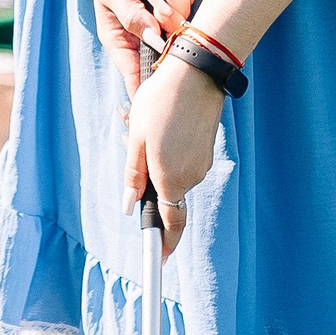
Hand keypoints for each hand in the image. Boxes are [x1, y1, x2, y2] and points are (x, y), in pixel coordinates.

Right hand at [90, 0, 196, 96]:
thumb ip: (133, 18)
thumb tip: (155, 41)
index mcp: (122, 39)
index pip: (135, 73)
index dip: (146, 89)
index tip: (158, 101)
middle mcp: (146, 33)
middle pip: (169, 47)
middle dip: (167, 18)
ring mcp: (164, 18)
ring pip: (184, 18)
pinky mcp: (179, 1)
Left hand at [124, 52, 224, 253]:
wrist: (197, 73)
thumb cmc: (160, 104)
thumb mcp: (136, 139)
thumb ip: (134, 176)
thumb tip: (129, 206)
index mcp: (171, 179)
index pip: (171, 223)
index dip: (164, 244)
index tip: (159, 261)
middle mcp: (191, 176)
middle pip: (168, 195)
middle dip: (148, 181)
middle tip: (131, 140)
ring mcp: (202, 163)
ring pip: (174, 174)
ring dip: (156, 160)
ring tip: (142, 124)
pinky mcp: (206, 148)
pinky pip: (183, 160)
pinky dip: (169, 150)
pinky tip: (159, 122)